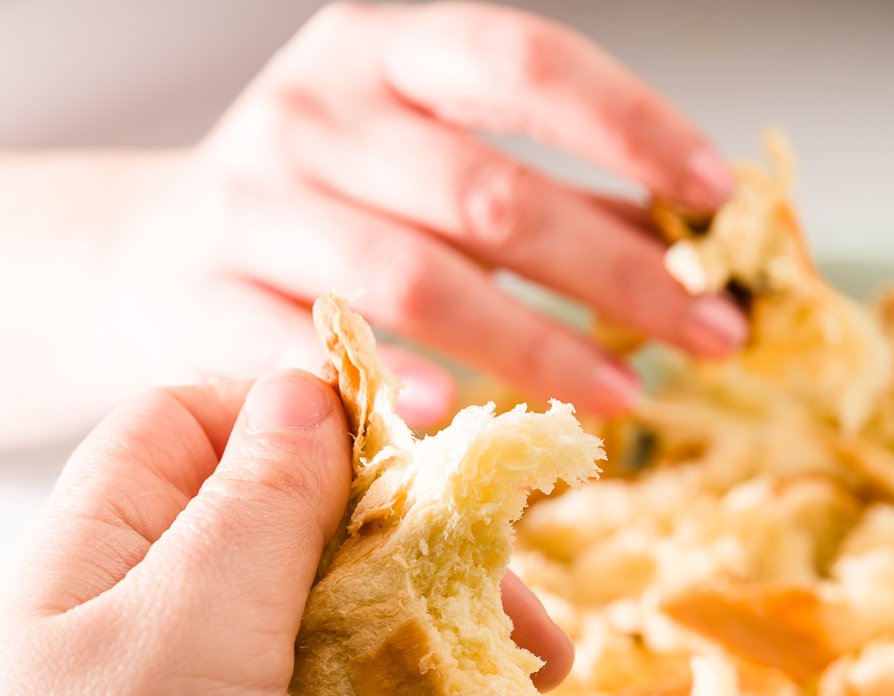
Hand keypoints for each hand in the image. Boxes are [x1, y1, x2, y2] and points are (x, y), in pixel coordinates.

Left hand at [0, 368, 570, 695]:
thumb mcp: (192, 625)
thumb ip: (261, 503)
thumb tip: (317, 391)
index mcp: (112, 539)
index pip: (210, 418)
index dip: (322, 427)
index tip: (435, 478)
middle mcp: (139, 614)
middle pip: (293, 535)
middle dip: (416, 564)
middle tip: (529, 630)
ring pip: (321, 642)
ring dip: (424, 659)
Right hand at [109, 2, 744, 417]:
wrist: (148, 260)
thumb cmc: (323, 218)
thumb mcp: (432, 176)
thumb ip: (550, 201)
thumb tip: (690, 245)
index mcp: (387, 51)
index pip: (526, 64)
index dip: (631, 128)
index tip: (717, 200)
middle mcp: (317, 113)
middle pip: (491, 192)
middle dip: (618, 273)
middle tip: (711, 336)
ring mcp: (253, 203)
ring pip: (416, 278)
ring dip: (536, 346)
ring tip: (625, 397)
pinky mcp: (206, 299)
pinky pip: (312, 348)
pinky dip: (393, 383)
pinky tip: (462, 418)